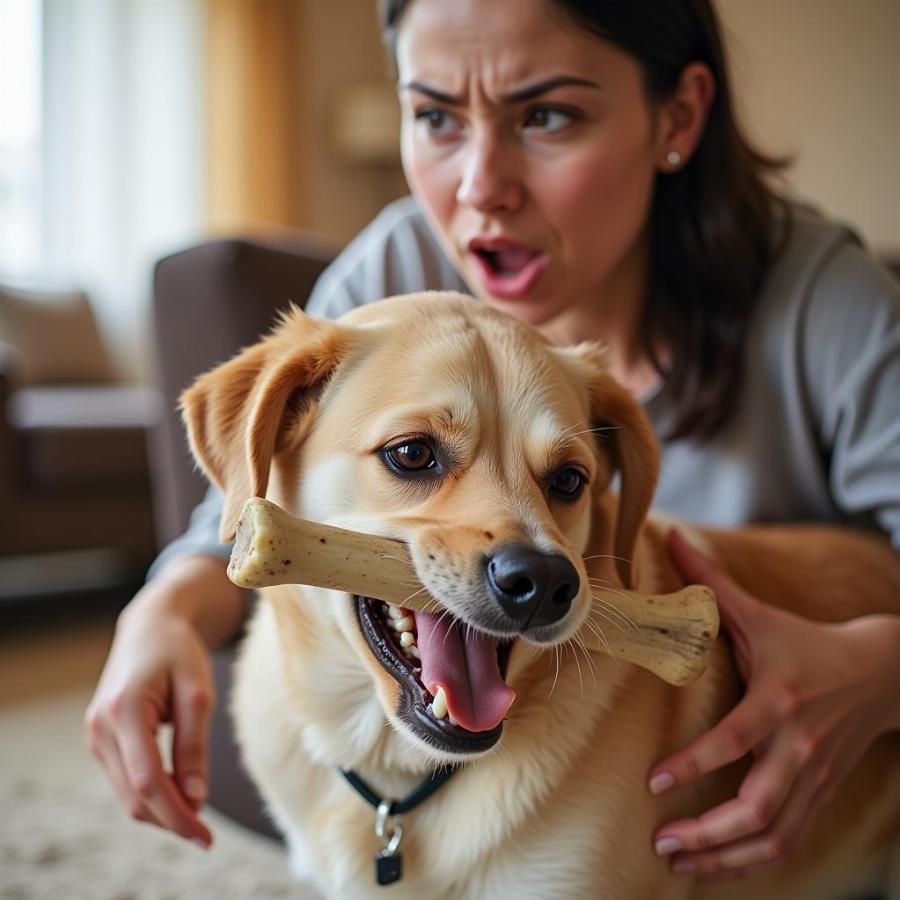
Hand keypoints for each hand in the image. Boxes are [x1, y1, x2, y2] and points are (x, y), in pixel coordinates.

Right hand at [85, 583, 215, 847]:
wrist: (150, 625)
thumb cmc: (179, 652)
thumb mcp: (198, 693)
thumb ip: (194, 745)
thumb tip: (196, 799)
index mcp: (123, 711)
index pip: (149, 781)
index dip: (176, 815)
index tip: (205, 836)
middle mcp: (100, 728)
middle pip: (135, 795)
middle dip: (171, 820)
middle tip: (207, 836)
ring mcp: (95, 735)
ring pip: (128, 793)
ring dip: (161, 810)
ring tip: (198, 818)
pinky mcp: (101, 739)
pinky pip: (126, 779)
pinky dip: (152, 793)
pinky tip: (179, 795)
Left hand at [648, 530, 899, 880]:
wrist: (879, 673)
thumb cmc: (804, 642)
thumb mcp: (760, 613)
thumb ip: (710, 582)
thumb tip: (669, 536)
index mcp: (778, 700)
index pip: (736, 741)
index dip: (696, 764)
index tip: (655, 781)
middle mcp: (798, 747)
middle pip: (758, 808)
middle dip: (708, 832)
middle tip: (662, 839)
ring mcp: (814, 778)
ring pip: (774, 836)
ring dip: (725, 858)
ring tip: (678, 860)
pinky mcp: (822, 794)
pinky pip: (790, 841)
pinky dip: (751, 861)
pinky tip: (715, 864)